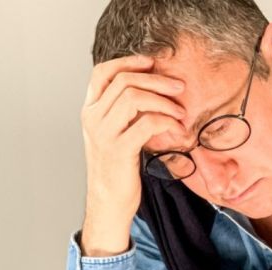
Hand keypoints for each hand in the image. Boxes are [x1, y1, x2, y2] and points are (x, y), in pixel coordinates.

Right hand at [79, 54, 187, 254]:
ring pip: (134, 97)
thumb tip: (150, 89)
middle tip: (179, 87)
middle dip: (157, 80)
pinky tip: (178, 129)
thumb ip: (122, 112)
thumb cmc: (117, 169)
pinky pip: (146, 123)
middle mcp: (92, 119)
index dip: (128, 62)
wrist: (108, 204)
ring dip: (164, 101)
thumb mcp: (114, 134)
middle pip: (124, 81)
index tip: (152, 62)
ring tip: (181, 112)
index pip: (102, 73)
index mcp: (90, 111)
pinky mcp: (119, 150)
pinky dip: (167, 122)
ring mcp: (103, 134)